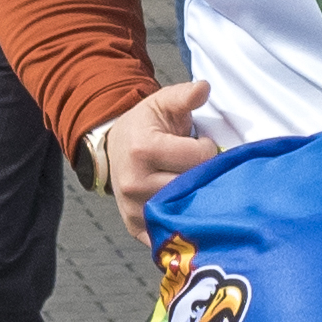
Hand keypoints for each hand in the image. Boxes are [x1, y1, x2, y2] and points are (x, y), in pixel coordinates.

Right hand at [99, 77, 221, 240]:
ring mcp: (134, 209)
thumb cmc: (144, 125)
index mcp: (143, 149)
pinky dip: (182, 224)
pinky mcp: (135, 227)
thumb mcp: (161, 103)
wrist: (114, 149)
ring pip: (185, 211)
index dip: (207, 148)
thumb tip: (204, 87)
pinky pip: (168, 233)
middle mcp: (135, 182)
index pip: (199, 156)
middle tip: (197, 165)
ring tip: (192, 183)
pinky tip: (186, 209)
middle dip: (204, 175)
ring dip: (197, 200)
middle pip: (193, 185)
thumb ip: (184, 95)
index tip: (199, 144)